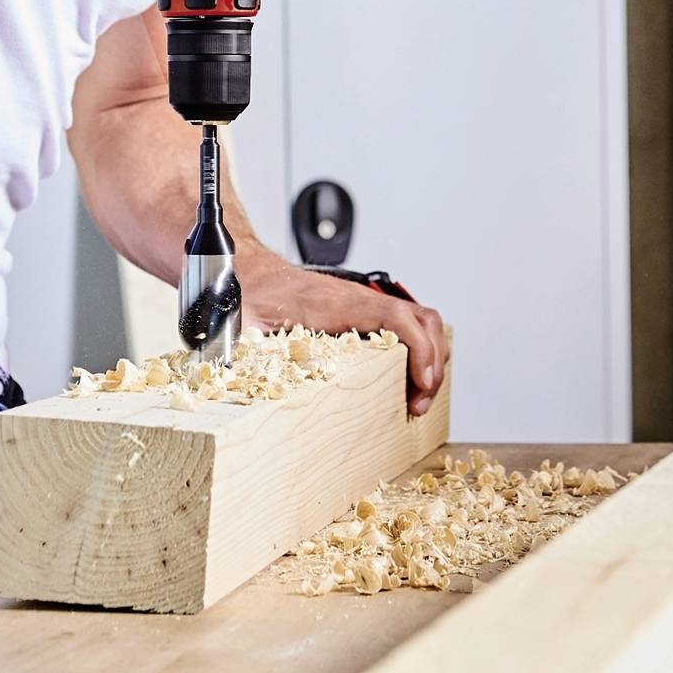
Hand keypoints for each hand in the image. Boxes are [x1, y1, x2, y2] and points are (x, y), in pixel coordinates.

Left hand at [243, 256, 448, 417]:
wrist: (244, 269)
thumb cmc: (247, 294)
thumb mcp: (244, 324)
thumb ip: (246, 349)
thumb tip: (240, 378)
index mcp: (334, 303)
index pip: (395, 317)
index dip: (419, 349)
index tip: (422, 384)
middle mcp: (355, 299)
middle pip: (420, 318)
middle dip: (433, 362)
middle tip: (418, 403)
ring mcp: (361, 304)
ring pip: (418, 319)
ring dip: (430, 356)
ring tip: (418, 395)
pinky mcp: (359, 312)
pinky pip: (405, 324)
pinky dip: (418, 349)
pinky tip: (407, 377)